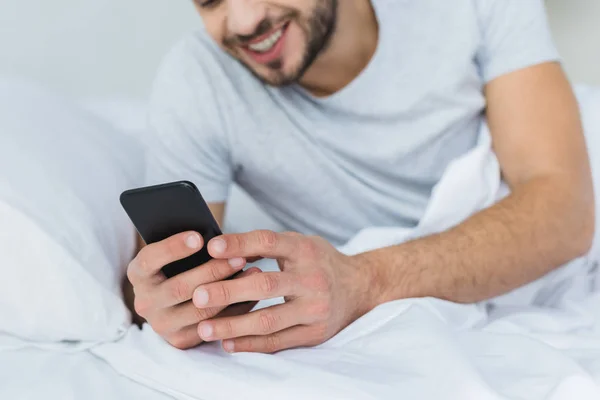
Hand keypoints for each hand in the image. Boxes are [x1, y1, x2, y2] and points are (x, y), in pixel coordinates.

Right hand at [127, 231, 259, 349]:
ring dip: (229, 291)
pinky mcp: (180, 340)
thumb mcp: (176, 255)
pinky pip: (212, 327)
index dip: (174, 248)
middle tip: (239, 257)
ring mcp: (161, 324)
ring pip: (199, 310)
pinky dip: (235, 310)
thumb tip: (217, 239)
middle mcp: (144, 301)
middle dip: (213, 271)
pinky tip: (252, 294)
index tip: (199, 237)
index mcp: (138, 273)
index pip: (150, 259)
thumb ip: (190, 246)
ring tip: (253, 273)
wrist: (174, 302)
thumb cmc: (180, 266)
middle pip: (180, 287)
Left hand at [193, 231, 379, 352]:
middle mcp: (313, 279)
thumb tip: (220, 249)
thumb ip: (266, 246)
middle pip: (265, 285)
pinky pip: (278, 342)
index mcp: (305, 250)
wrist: (360, 287)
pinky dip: (250, 344)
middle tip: (198, 295)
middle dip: (228, 291)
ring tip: (203, 328)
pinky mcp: (315, 333)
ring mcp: (315, 309)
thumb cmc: (319, 262)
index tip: (211, 247)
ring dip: (233, 326)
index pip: (269, 243)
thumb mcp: (299, 243)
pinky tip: (228, 343)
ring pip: (269, 320)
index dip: (239, 244)